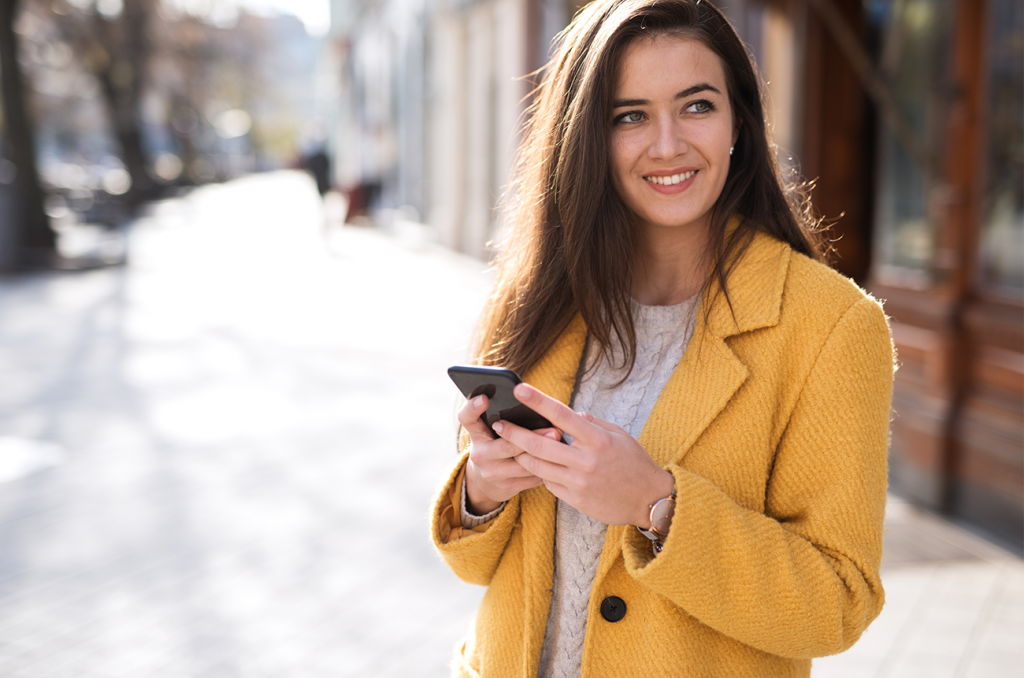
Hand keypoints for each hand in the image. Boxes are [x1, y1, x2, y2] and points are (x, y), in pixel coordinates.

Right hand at [457, 394, 557, 514]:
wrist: (486, 482)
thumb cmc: (496, 447)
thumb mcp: (491, 433)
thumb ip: (504, 420)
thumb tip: (535, 405)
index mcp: (476, 434)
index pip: (467, 418)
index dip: (473, 408)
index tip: (484, 398)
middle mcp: (480, 454)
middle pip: (506, 445)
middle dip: (532, 437)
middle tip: (553, 430)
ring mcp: (492, 473)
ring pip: (522, 464)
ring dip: (545, 455)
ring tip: (561, 445)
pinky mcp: (505, 487)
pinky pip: (530, 478)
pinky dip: (546, 469)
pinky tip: (558, 462)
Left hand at [491, 383, 674, 526]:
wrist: (650, 500)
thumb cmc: (635, 463)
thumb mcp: (619, 435)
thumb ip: (593, 423)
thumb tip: (572, 414)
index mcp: (597, 440)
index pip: (561, 415)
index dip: (537, 401)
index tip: (519, 389)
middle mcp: (586, 460)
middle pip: (539, 444)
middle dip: (514, 432)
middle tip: (499, 423)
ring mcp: (579, 482)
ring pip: (538, 466)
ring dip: (521, 454)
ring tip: (510, 444)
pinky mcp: (575, 500)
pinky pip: (549, 483)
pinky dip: (541, 473)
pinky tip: (536, 466)